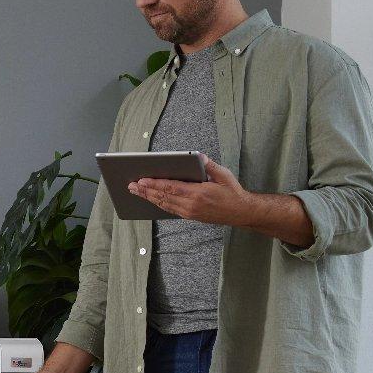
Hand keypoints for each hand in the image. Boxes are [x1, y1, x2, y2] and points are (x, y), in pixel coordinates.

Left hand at [128, 159, 251, 225]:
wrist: (241, 212)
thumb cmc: (233, 192)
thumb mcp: (224, 175)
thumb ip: (209, 166)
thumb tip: (198, 156)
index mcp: (198, 194)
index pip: (171, 188)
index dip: (155, 184)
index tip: (142, 180)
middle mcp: (191, 205)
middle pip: (163, 197)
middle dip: (146, 191)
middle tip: (131, 185)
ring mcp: (189, 212)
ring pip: (164, 204)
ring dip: (148, 198)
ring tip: (135, 192)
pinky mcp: (189, 216)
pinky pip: (169, 209)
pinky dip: (158, 203)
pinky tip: (150, 199)